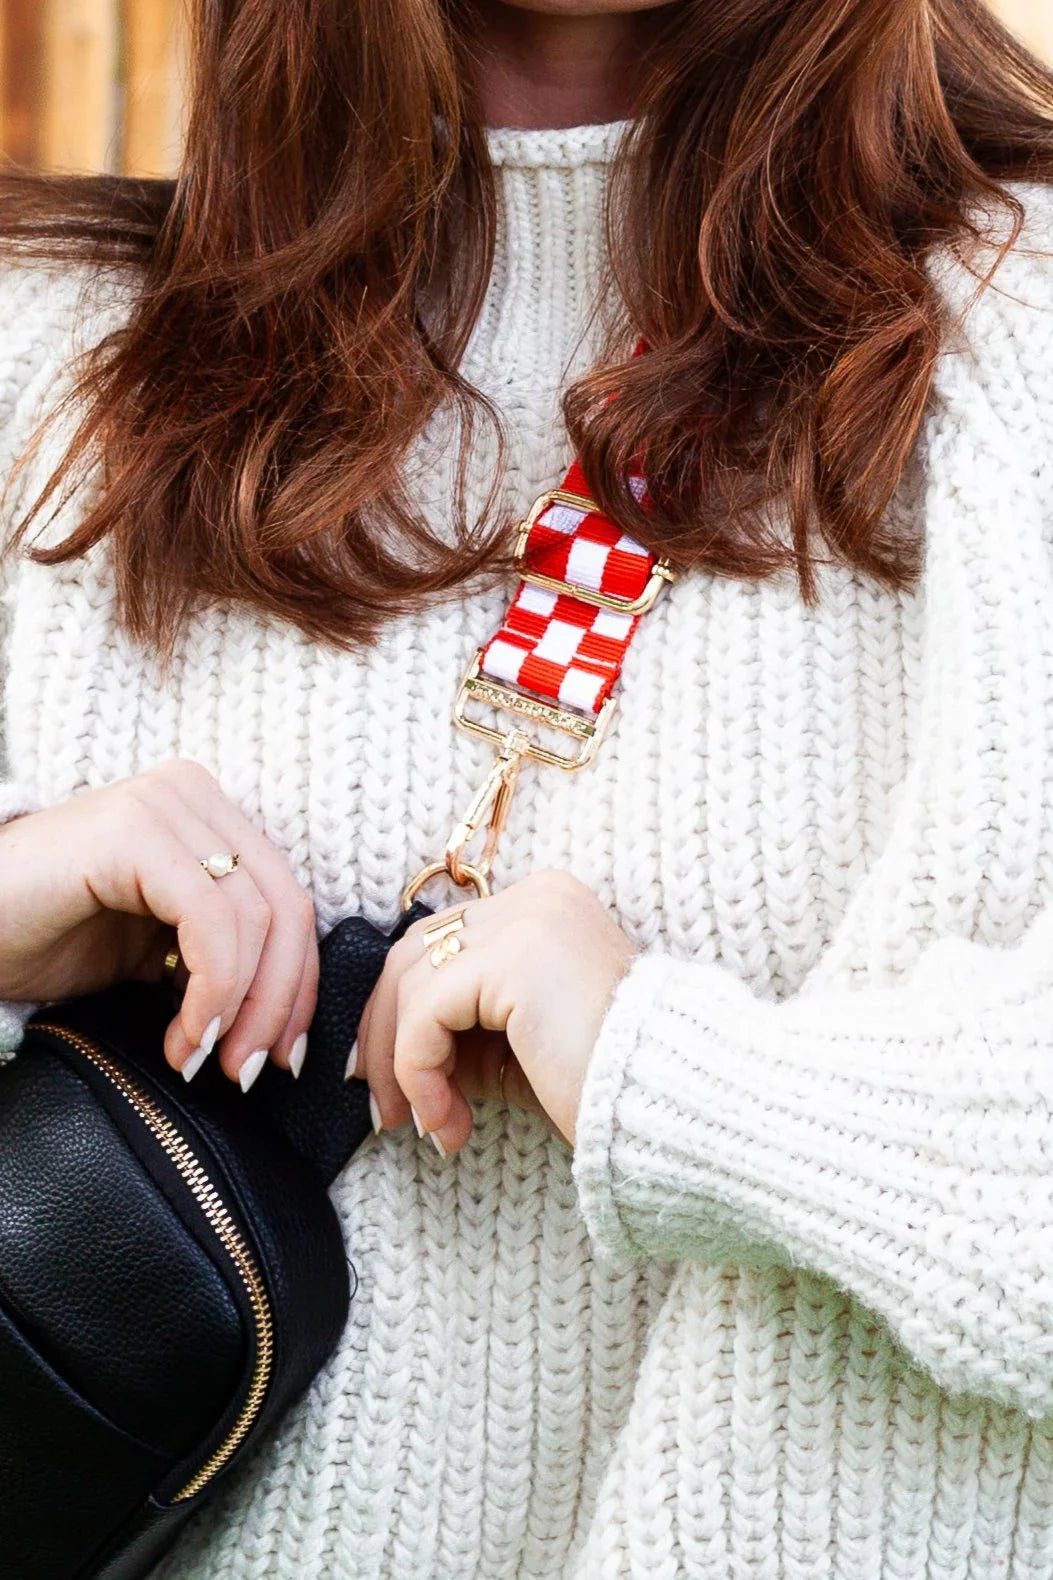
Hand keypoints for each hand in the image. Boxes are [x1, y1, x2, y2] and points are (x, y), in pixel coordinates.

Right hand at [0, 759, 317, 1087]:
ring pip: (255, 917)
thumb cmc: (45, 940)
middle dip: (278, 1003)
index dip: (298, 985)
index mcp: (208, 813)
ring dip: (239, 1008)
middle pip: (285, 907)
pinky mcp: (133, 830)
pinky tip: (184, 1037)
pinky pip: (210, 919)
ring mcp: (163, 804)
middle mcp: (192, 793)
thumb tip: (288, 1022)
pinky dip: (212, 991)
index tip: (283, 1056)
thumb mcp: (156, 950)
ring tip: (197, 1058)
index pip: (289, 900)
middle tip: (246, 1069)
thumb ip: (222, 958)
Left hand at [352, 870, 635, 1150]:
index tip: (386, 1079)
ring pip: (411, 983)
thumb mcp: (516, 1048)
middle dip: (385, 1034)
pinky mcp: (513, 956)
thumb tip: (385, 1052)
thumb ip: (461, 1030)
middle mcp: (535, 896)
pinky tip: (446, 1121)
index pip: (442, 943)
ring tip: (429, 1126)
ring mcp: (526, 917)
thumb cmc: (603, 1085)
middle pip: (415, 952)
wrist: (668, 1106)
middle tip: (383, 1109)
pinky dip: (418, 1072)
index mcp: (544, 905)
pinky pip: (426, 1014)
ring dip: (401, 1066)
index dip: (400, 1012)